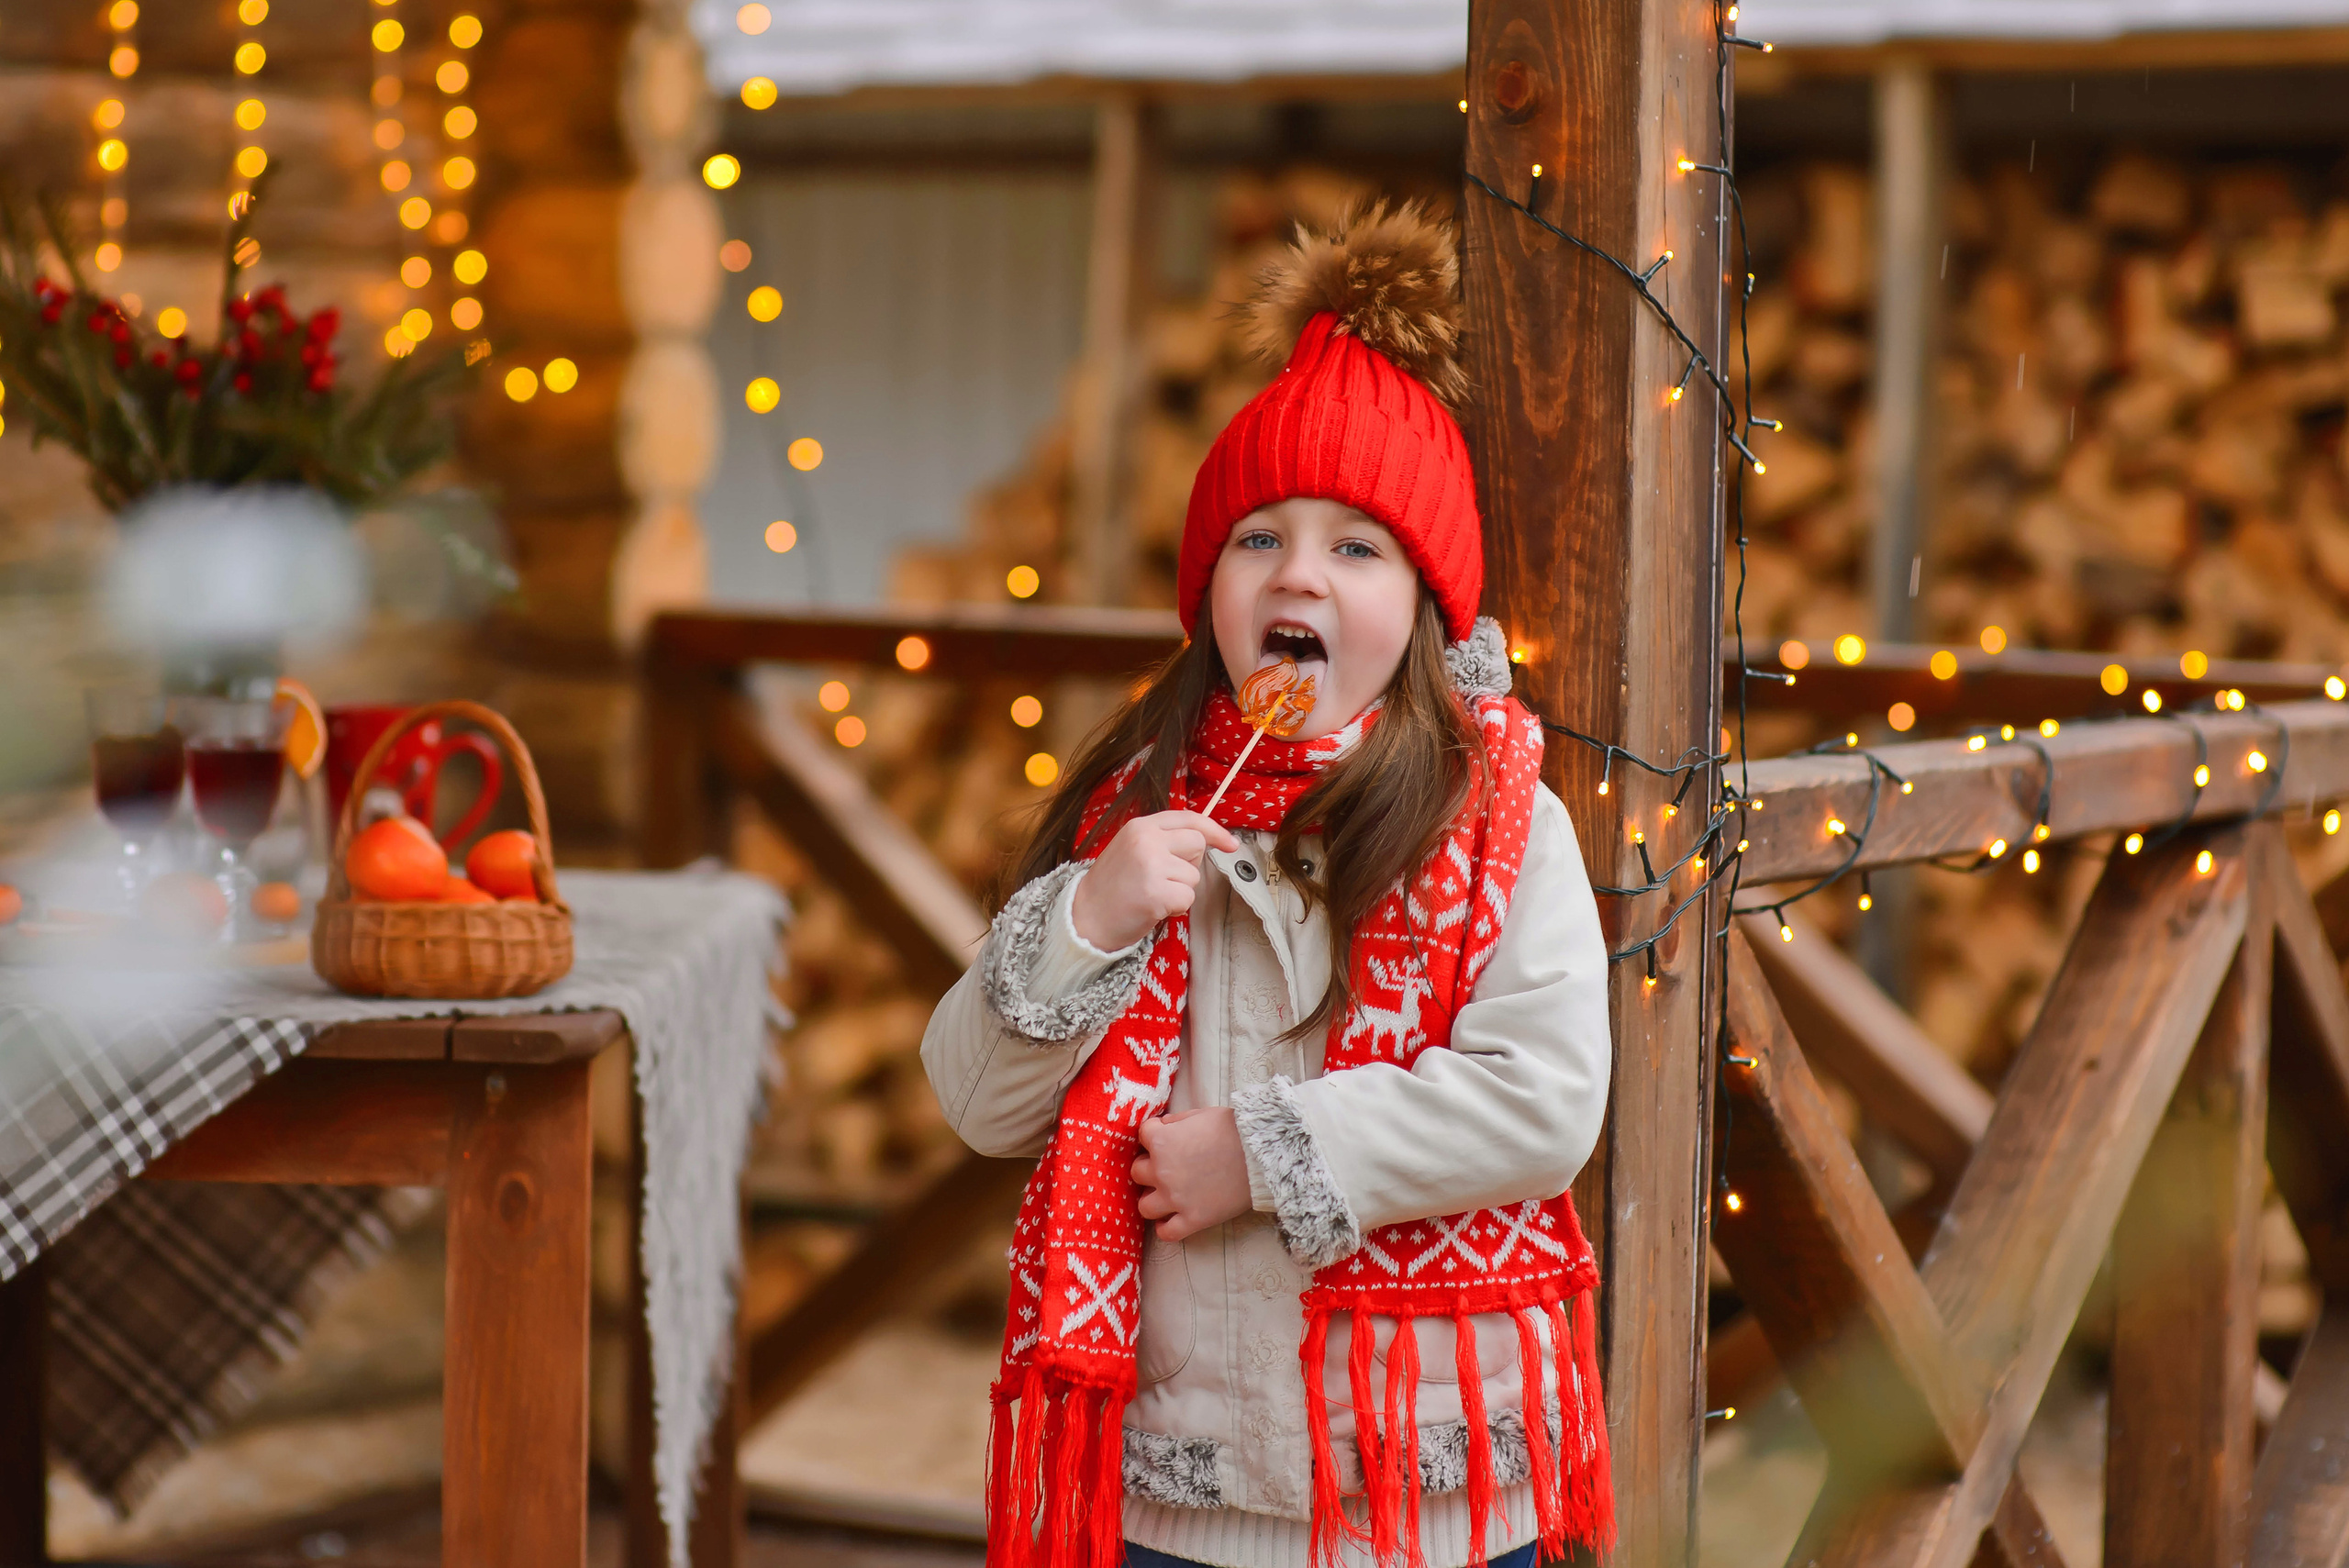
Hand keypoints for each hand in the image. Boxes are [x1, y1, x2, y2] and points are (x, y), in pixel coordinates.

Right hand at [1070, 811, 1237, 951]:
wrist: (1085, 917)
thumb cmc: (1112, 888)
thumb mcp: (1132, 849)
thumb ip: (1162, 840)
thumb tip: (1207, 840)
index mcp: (1140, 826)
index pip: (1188, 818)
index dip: (1214, 830)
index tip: (1230, 844)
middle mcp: (1146, 840)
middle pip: (1197, 843)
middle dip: (1190, 865)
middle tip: (1164, 878)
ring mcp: (1150, 865)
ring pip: (1194, 875)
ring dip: (1181, 890)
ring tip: (1153, 894)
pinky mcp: (1156, 892)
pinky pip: (1188, 898)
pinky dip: (1177, 907)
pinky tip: (1155, 908)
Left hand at [1132, 1108, 1252, 1241]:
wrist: (1262, 1155)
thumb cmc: (1235, 1129)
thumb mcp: (1202, 1114)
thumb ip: (1178, 1121)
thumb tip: (1165, 1126)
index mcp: (1162, 1141)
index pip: (1143, 1135)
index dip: (1155, 1134)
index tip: (1166, 1136)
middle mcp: (1162, 1171)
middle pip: (1137, 1172)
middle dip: (1150, 1167)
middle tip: (1167, 1166)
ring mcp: (1176, 1198)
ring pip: (1144, 1206)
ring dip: (1153, 1199)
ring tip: (1167, 1195)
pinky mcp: (1194, 1219)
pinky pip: (1167, 1232)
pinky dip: (1166, 1228)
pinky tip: (1173, 1219)